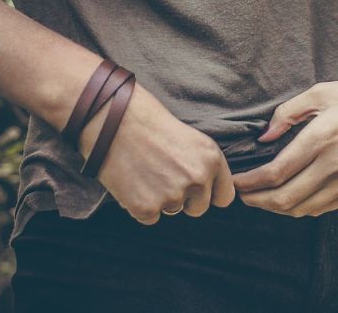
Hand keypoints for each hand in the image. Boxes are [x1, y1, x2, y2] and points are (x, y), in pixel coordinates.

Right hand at [77, 82, 235, 224]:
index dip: (209, 194)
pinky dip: (139, 205)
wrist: (112, 119)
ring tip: (144, 171)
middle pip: (199, 209)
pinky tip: (132, 181)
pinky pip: (149, 217)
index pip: (224, 197)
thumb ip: (202, 165)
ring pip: (172, 211)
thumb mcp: (190, 138)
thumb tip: (207, 191)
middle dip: (184, 199)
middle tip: (162, 176)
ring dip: (160, 199)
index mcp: (212, 159)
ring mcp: (172, 195)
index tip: (196, 189)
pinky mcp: (146, 207)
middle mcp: (197, 179)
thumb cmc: (149, 122)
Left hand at [230, 72, 337, 216]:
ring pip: (303, 209)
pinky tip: (289, 198)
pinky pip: (322, 208)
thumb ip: (288, 112)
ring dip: (276, 208)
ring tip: (260, 198)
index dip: (250, 182)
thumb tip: (265, 138)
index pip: (276, 172)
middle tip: (240, 194)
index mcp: (323, 137)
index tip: (236, 181)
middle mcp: (335, 164)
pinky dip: (300, 208)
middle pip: (285, 198)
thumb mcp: (321, 91)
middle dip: (256, 200)